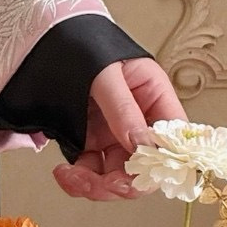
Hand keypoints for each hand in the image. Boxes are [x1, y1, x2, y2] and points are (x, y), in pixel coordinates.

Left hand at [54, 58, 184, 200]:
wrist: (53, 40)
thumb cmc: (86, 45)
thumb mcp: (106, 72)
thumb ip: (123, 108)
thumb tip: (140, 144)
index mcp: (155, 98)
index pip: (172, 141)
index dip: (162, 164)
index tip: (140, 173)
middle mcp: (139, 122)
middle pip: (144, 169)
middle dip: (122, 182)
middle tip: (103, 183)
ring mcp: (115, 136)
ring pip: (116, 177)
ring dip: (96, 186)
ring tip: (72, 177)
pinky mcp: (93, 144)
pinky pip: (92, 172)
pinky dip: (78, 180)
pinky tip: (65, 174)